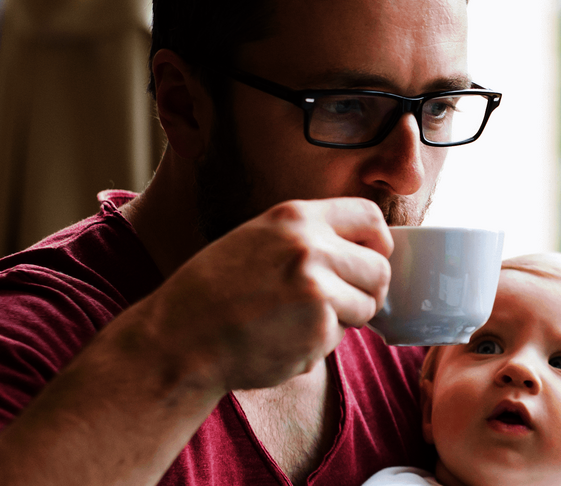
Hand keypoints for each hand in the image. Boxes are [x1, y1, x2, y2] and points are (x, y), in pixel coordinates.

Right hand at [125, 197, 393, 390]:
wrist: (180, 337)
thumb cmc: (217, 290)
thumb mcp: (260, 238)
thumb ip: (310, 237)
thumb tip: (368, 252)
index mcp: (296, 217)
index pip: (371, 217)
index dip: (377, 243)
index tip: (368, 260)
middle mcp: (310, 247)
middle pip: (380, 268)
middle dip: (366, 290)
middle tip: (336, 303)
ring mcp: (317, 289)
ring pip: (368, 305)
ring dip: (345, 319)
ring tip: (299, 319)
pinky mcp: (317, 330)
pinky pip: (340, 337)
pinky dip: (318, 344)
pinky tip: (282, 339)